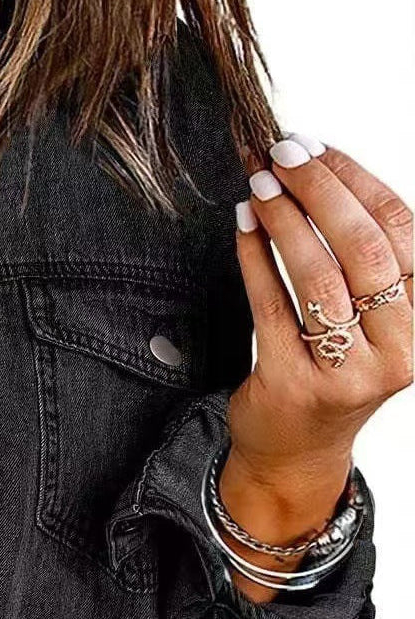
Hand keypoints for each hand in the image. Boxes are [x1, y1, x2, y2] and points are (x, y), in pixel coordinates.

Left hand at [221, 134, 410, 598]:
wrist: (298, 449)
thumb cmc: (335, 367)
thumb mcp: (373, 316)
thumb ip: (365, 255)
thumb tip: (320, 166)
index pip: (403, 230)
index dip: (359, 180)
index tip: (320, 146)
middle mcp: (396, 348)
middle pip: (364, 248)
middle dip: (321, 191)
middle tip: (283, 154)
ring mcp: (345, 371)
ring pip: (318, 278)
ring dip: (285, 222)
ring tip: (259, 185)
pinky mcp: (292, 384)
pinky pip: (271, 307)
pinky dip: (254, 259)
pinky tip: (242, 226)